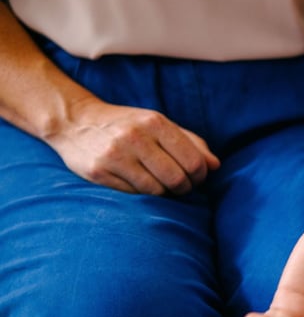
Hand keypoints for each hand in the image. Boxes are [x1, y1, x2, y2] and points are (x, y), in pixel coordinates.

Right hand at [46, 97, 219, 194]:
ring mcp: (115, 156)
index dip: (200, 175)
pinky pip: (134, 195)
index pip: (193, 161)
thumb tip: (215, 165)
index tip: (197, 178)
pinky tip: (140, 184)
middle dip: (185, 188)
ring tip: (161, 185)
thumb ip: (190, 142)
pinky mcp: (99, 172)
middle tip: (181, 186)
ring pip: (157, 191)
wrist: (75, 121)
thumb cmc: (127, 125)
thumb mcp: (159, 124)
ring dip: (165, 193)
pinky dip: (143, 195)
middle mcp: (135, 137)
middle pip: (177, 179)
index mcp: (155, 122)